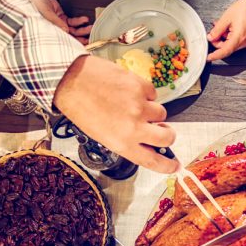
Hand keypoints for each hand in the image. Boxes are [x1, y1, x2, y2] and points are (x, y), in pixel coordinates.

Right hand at [24, 0, 91, 42]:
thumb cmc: (34, 4)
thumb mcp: (46, 13)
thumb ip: (56, 21)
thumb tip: (66, 30)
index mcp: (49, 32)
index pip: (63, 41)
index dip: (73, 43)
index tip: (83, 44)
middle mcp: (55, 30)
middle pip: (70, 36)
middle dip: (81, 37)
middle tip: (90, 36)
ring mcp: (59, 23)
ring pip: (73, 29)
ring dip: (82, 29)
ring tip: (90, 27)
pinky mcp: (61, 16)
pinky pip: (72, 21)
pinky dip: (79, 21)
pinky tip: (85, 19)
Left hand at [53, 55, 177, 172]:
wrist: (70, 79)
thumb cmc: (81, 108)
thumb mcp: (101, 134)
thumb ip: (127, 140)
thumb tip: (148, 140)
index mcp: (122, 143)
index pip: (153, 160)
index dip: (167, 165)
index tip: (175, 166)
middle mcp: (134, 127)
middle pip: (167, 137)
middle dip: (168, 134)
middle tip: (161, 129)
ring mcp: (139, 106)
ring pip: (161, 113)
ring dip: (152, 111)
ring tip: (133, 104)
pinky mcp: (140, 86)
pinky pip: (153, 94)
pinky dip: (145, 93)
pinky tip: (129, 90)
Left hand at [207, 0, 245, 60]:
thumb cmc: (244, 8)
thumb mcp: (226, 18)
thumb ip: (217, 30)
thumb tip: (211, 37)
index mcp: (239, 37)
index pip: (225, 51)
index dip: (215, 55)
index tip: (209, 57)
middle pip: (228, 48)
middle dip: (219, 41)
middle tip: (215, 32)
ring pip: (234, 44)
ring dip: (226, 38)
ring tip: (225, 26)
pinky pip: (240, 42)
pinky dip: (233, 37)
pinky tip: (232, 28)